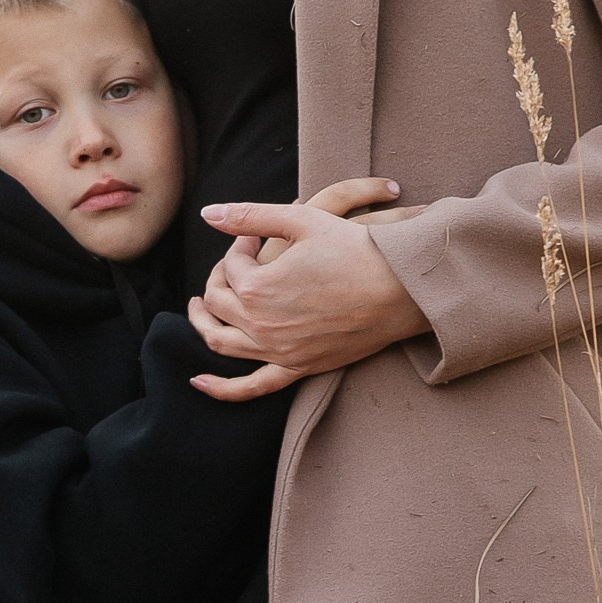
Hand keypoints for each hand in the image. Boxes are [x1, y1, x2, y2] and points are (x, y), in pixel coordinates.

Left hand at [188, 179, 424, 402]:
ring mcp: (279, 351)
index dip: (239, 247)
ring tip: (200, 308)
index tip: (254, 238)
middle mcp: (262, 324)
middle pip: (217, 303)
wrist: (402, 288)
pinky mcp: (298, 367)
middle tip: (233, 264)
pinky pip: (253, 386)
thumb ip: (250, 216)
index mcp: (258, 287)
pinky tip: (199, 382)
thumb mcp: (302, 219)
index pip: (230, 266)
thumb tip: (206, 214)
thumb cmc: (355, 248)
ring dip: (203, 324)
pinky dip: (222, 388)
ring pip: (222, 343)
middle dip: (218, 278)